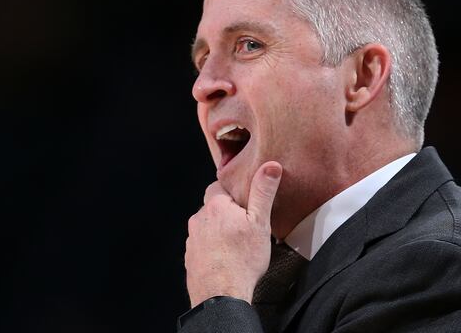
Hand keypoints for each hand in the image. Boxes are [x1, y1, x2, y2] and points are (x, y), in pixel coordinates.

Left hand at [184, 161, 282, 306]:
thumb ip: (263, 192)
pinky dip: (212, 249)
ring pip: (207, 227)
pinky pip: (202, 245)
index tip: (245, 204)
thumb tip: (270, 165)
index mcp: (215, 206)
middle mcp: (199, 219)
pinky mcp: (190, 258)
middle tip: (245, 226)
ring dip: (218, 231)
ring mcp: (192, 240)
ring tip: (237, 245)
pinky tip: (225, 259)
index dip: (234, 194)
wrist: (221, 295)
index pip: (219, 186)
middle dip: (226, 213)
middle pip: (213, 207)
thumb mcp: (260, 222)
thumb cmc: (243, 259)